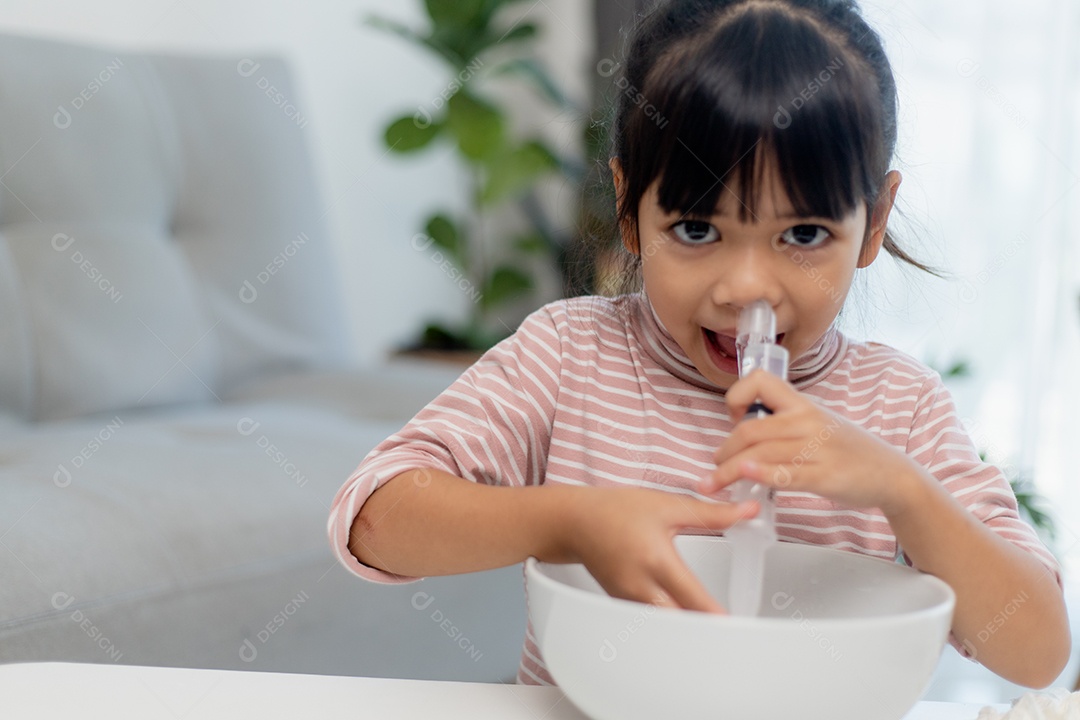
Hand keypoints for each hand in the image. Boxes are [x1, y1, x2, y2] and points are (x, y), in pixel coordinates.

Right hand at [561, 486, 756, 612]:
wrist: (576, 522)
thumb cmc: (615, 511)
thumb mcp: (667, 506)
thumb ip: (710, 513)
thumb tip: (745, 512)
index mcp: (656, 561)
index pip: (694, 599)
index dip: (718, 616)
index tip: (737, 624)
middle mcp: (642, 587)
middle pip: (681, 624)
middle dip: (705, 628)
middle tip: (730, 628)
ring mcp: (631, 600)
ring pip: (666, 626)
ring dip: (688, 626)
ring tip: (711, 624)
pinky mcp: (625, 604)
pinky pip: (653, 621)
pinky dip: (671, 621)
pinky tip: (685, 615)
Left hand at [703, 370, 921, 515]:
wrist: (892, 474)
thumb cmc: (848, 449)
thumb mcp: (817, 421)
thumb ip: (784, 421)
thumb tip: (745, 427)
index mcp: (802, 403)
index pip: (760, 381)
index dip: (737, 396)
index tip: (734, 419)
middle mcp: (807, 420)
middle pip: (750, 429)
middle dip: (724, 450)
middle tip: (715, 466)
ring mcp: (817, 447)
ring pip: (760, 453)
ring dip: (729, 470)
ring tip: (714, 483)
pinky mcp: (824, 475)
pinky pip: (787, 473)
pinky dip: (763, 474)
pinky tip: (747, 477)